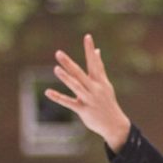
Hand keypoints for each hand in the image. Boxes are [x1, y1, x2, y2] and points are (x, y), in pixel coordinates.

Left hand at [45, 35, 132, 149]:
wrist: (115, 125)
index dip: (90, 50)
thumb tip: (97, 50)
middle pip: (80, 74)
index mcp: (100, 81)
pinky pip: (69, 103)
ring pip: (76, 87)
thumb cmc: (107, 102)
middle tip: (58, 53)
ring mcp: (89, 99)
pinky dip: (58, 97)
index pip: (94, 62)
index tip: (87, 37)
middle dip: (69, 64)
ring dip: (66, 78)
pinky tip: (48, 92)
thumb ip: (99, 67)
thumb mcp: (105, 84)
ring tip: (56, 69)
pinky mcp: (84, 110)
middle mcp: (95, 88)